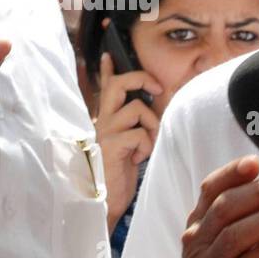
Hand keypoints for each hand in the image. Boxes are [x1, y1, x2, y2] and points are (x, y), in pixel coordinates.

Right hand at [94, 52, 161, 230]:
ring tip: (147, 144)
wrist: (102, 202)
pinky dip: (146, 145)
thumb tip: (154, 108)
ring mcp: (105, 133)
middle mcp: (102, 122)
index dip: (107, 69)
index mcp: (104, 120)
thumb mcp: (126, 146)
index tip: (109, 55)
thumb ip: (134, 127)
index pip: (106, 88)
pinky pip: (139, 134)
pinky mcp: (112, 146)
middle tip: (156, 88)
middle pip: (119, 85)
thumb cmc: (116, 175)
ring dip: (151, 124)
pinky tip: (138, 158)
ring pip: (136, 108)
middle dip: (140, 79)